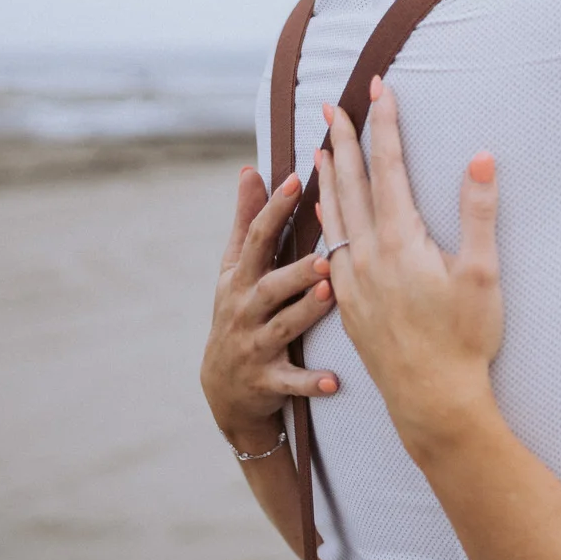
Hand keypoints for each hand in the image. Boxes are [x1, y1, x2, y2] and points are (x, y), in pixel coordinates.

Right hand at [200, 167, 340, 449]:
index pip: (255, 240)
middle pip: (268, 287)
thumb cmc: (239, 312)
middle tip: (322, 256)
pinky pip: (290, 382)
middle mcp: (244, 311)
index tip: (295, 180)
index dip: (273, 210)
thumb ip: (246, 220)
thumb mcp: (234, 270)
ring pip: (281, 329)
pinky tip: (335, 380)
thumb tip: (250, 170)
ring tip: (331, 293)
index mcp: (240, 279)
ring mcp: (254, 347)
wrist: (225, 389)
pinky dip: (311, 382)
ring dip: (305, 312)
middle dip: (294, 272)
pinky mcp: (266, 382)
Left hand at [319, 75, 504, 459]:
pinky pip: (330, 245)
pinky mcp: (349, 302)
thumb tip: (480, 157)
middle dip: (344, 139)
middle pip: (351, 183)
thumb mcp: (482, 274)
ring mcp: (354, 279)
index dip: (384, 124)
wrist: (432, 401)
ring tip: (320, 146)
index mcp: (401, 241)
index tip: (377, 88)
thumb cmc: (464, 340)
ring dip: (329, 176)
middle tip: (332, 104)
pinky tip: (323, 211)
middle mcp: (369, 254)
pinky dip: (326, 217)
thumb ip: (479, 212)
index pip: (389, 167)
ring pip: (334, 213)